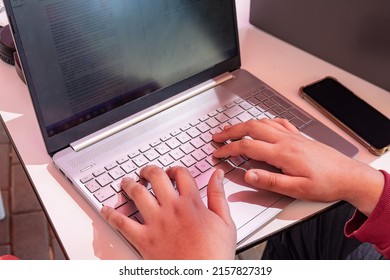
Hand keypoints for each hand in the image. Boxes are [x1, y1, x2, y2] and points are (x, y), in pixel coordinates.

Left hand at [101, 165, 235, 258]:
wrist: (201, 276)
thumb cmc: (214, 253)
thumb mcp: (225, 221)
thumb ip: (218, 195)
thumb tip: (218, 176)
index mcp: (191, 203)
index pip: (180, 174)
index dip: (175, 169)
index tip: (173, 172)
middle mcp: (171, 208)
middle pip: (156, 177)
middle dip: (149, 170)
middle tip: (145, 171)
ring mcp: (156, 222)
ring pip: (137, 194)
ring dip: (129, 184)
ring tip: (126, 182)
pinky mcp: (144, 239)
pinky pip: (122, 223)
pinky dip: (111, 214)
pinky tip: (106, 209)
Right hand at [213, 118, 383, 215]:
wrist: (348, 175)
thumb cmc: (326, 183)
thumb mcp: (297, 189)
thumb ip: (270, 180)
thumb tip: (248, 174)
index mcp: (282, 153)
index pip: (247, 146)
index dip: (228, 149)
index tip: (217, 153)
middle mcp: (285, 140)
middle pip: (251, 129)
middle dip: (230, 131)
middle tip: (217, 136)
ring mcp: (292, 136)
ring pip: (262, 123)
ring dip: (244, 124)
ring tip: (232, 129)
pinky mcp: (298, 136)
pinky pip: (277, 122)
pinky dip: (264, 121)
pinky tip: (262, 124)